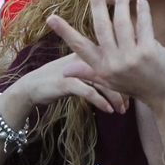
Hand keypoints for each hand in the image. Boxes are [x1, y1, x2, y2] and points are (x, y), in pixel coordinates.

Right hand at [6, 52, 127, 116]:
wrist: (31, 86)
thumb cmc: (56, 80)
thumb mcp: (78, 72)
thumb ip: (94, 72)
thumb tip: (116, 79)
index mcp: (87, 53)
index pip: (113, 61)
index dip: (125, 76)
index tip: (132, 91)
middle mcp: (82, 59)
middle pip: (112, 71)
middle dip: (124, 89)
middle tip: (129, 105)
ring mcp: (75, 70)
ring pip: (104, 83)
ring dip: (115, 99)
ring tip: (121, 111)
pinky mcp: (67, 82)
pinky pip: (90, 92)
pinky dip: (102, 102)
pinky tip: (108, 111)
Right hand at [46, 0, 164, 110]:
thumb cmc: (138, 87)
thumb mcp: (110, 81)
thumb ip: (89, 72)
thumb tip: (65, 71)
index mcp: (102, 68)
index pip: (79, 46)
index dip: (64, 31)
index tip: (50, 18)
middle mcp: (114, 63)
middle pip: (101, 27)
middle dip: (97, 4)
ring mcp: (131, 58)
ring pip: (122, 23)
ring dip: (122, 4)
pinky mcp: (148, 53)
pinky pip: (143, 26)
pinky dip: (142, 12)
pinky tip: (141, 2)